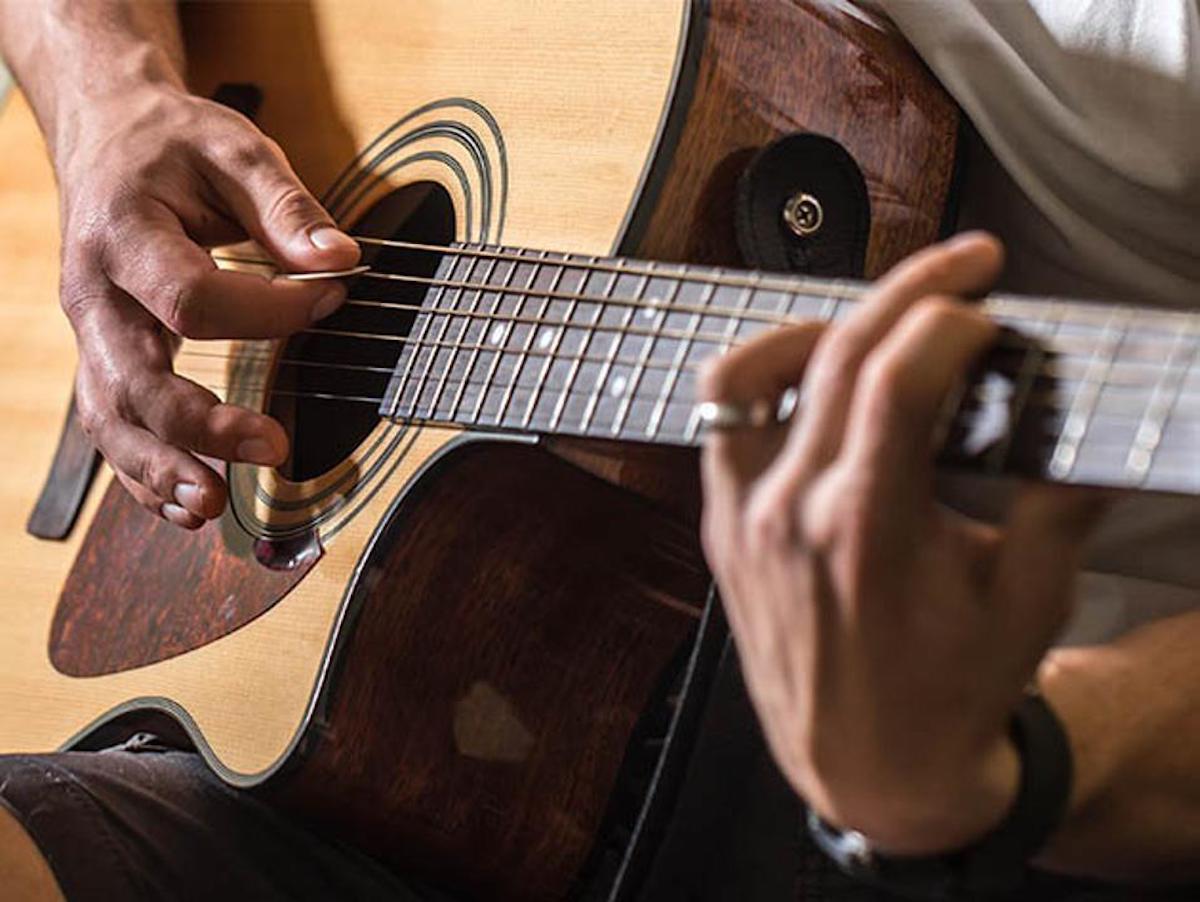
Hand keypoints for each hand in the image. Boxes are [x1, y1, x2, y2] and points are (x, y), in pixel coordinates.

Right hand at [55, 82, 359, 527]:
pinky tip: (187, 504)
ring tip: (211, 505)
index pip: (190, 298)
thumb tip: (341, 261)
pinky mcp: (103, 357)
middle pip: (133, 377)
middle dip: (199, 424)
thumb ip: (286, 206)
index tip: (327, 301)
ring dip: (159, 468)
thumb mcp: (235, 149)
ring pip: (110, 416)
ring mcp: (91, 333)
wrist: (108, 138)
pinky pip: (112, 425)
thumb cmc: (173, 145)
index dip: (264, 312)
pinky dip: (144, 472)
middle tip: (271, 449)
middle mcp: (94, 293)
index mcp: (123, 233)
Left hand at [699, 233, 1104, 853]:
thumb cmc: (949, 695)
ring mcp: (742, 518)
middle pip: (837, 353)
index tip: (992, 311)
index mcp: (867, 531)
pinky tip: (813, 379)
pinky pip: (721, 425)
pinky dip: (764, 382)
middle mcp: (790, 513)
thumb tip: (1078, 416)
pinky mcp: (721, 528)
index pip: (897, 378)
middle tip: (968, 263)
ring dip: (816, 325)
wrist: (869, 767)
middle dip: (912, 288)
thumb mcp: (1030, 606)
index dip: (952, 319)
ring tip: (878, 318)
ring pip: (749, 374)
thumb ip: (1058, 503)